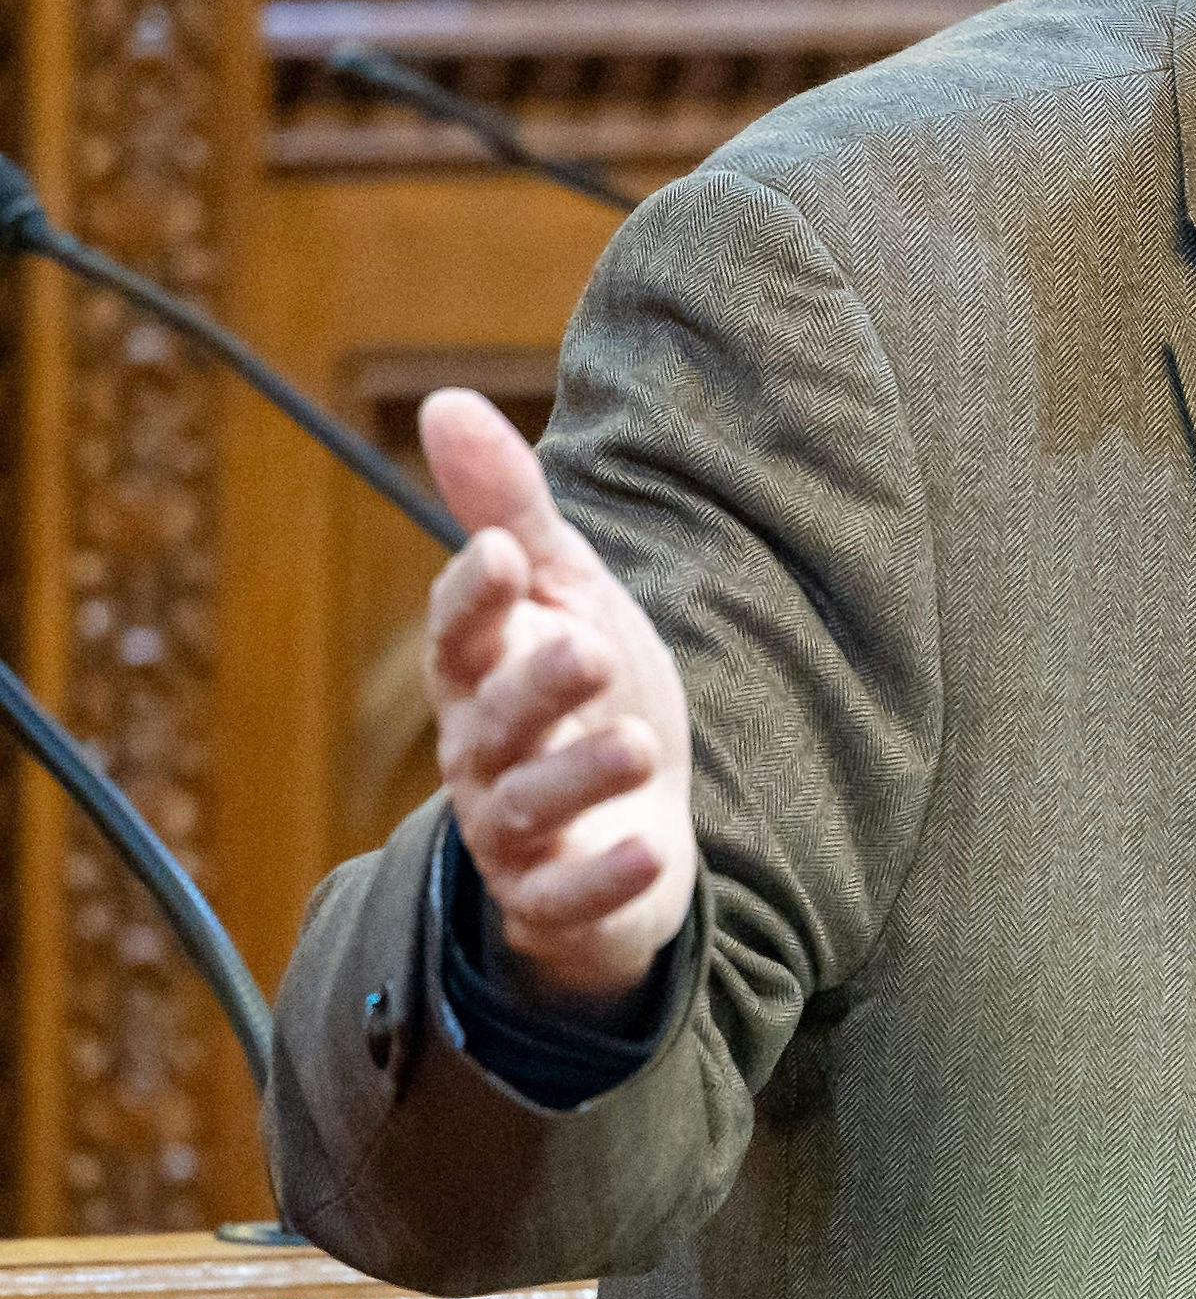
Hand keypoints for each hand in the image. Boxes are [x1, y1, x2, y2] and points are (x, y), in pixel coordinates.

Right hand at [421, 388, 697, 1014]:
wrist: (624, 821)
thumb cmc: (583, 694)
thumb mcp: (564, 592)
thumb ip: (509, 508)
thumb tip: (444, 400)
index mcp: (482, 674)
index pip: (459, 633)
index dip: (472, 599)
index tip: (500, 555)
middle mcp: (485, 753)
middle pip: (490, 722)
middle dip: (534, 686)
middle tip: (590, 648)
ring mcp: (517, 832)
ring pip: (527, 806)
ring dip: (577, 776)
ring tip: (637, 743)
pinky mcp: (558, 898)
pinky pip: (567, 898)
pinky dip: (603, 878)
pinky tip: (648, 849)